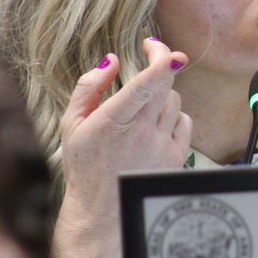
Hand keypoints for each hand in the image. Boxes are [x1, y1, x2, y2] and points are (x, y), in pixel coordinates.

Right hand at [53, 38, 192, 257]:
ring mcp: (161, 145)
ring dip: (163, 94)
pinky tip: (157, 123)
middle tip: (152, 56)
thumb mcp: (72, 123)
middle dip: (162, 66)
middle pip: (166, 86)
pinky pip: (185, 122)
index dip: (160, 62)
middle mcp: (141, 131)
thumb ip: (89, 87)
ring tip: (144, 104)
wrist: (103, 209)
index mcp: (113, 120)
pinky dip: (174, 116)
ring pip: (175, 101)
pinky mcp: (176, 156)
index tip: (162, 48)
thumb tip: (111, 59)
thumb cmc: (85, 164)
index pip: (145, 85)